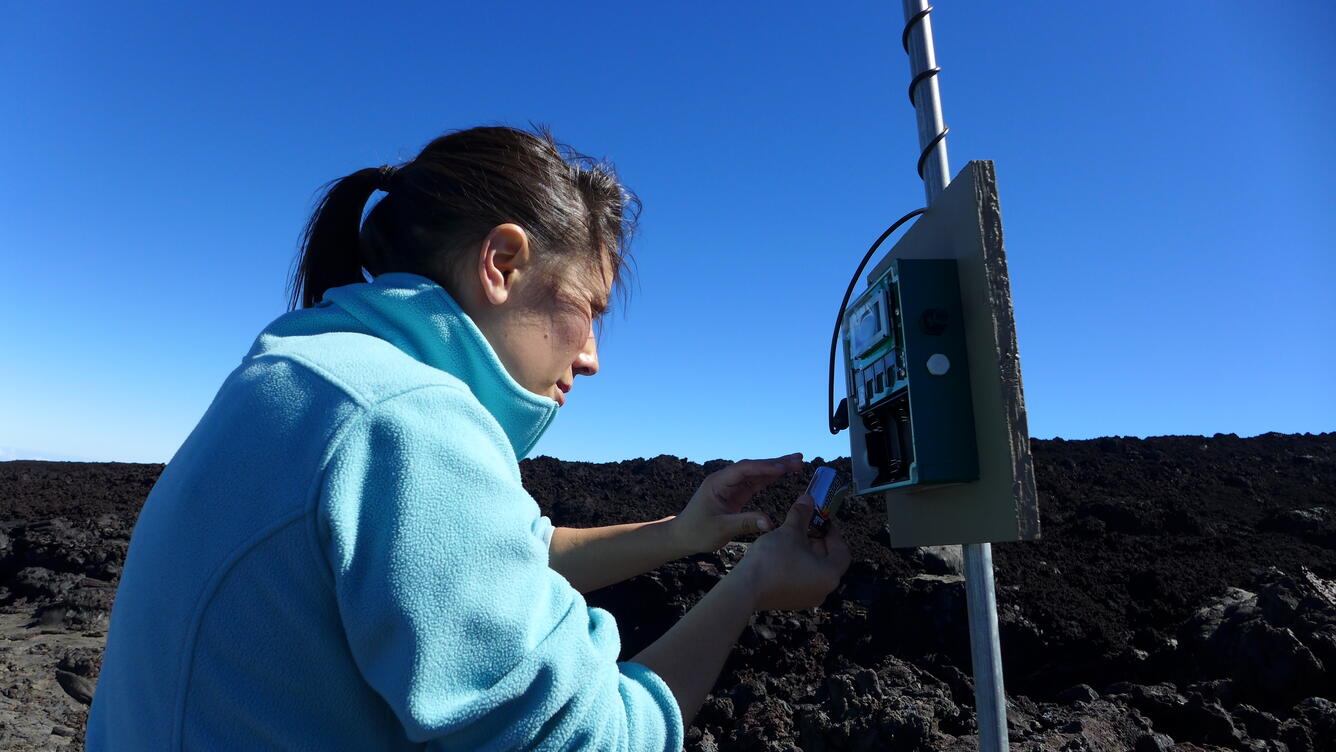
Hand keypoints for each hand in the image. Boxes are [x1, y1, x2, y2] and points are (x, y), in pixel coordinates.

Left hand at [671, 453, 803, 554]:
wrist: (682, 536)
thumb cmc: (697, 532)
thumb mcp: (721, 529)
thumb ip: (745, 523)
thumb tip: (769, 522)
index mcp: (717, 483)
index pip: (744, 470)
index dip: (764, 468)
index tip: (784, 468)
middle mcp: (724, 480)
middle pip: (752, 467)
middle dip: (775, 463)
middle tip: (798, 459)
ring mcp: (729, 486)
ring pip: (756, 473)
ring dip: (775, 468)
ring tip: (797, 463)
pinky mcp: (734, 494)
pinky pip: (754, 483)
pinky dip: (769, 478)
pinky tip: (782, 474)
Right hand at [733, 494, 851, 611]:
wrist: (746, 588)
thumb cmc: (772, 562)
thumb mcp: (790, 532)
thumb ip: (802, 515)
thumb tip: (807, 500)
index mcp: (830, 575)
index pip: (842, 551)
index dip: (833, 533)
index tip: (823, 521)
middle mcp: (822, 590)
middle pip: (828, 561)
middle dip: (818, 541)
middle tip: (806, 526)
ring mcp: (807, 598)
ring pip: (814, 570)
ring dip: (807, 553)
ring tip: (792, 538)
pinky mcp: (791, 601)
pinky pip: (801, 579)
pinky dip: (798, 565)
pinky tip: (783, 553)